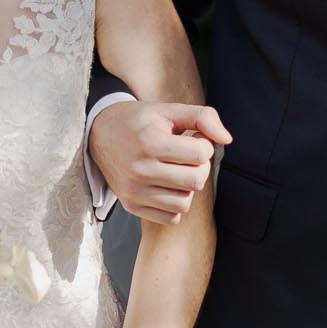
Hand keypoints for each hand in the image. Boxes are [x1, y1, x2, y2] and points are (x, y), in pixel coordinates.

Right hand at [89, 101, 230, 224]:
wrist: (99, 133)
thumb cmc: (140, 121)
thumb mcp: (169, 110)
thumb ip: (202, 117)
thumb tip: (227, 140)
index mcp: (151, 142)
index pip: (201, 154)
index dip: (204, 144)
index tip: (193, 137)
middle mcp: (141, 169)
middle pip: (196, 180)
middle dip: (200, 167)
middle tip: (188, 156)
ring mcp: (134, 191)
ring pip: (184, 202)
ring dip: (188, 187)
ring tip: (177, 170)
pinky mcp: (131, 205)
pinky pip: (170, 217)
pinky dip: (175, 204)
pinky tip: (167, 185)